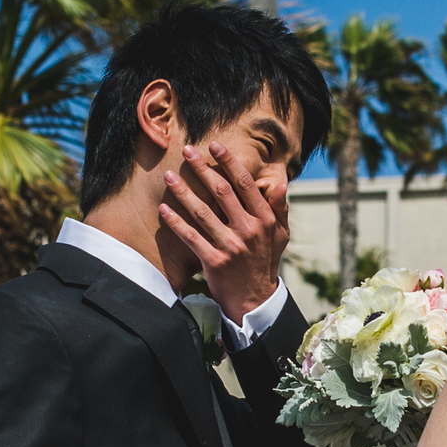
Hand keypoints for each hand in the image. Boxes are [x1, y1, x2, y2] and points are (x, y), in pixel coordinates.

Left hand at [160, 140, 288, 323]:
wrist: (254, 300)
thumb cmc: (265, 262)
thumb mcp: (280, 235)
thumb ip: (279, 208)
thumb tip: (282, 182)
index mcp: (264, 219)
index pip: (245, 184)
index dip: (229, 162)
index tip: (215, 145)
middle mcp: (248, 230)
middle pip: (221, 192)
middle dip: (202, 168)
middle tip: (187, 150)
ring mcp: (231, 246)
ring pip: (202, 212)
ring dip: (183, 192)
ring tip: (169, 176)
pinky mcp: (214, 261)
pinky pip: (191, 237)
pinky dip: (176, 222)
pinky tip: (164, 209)